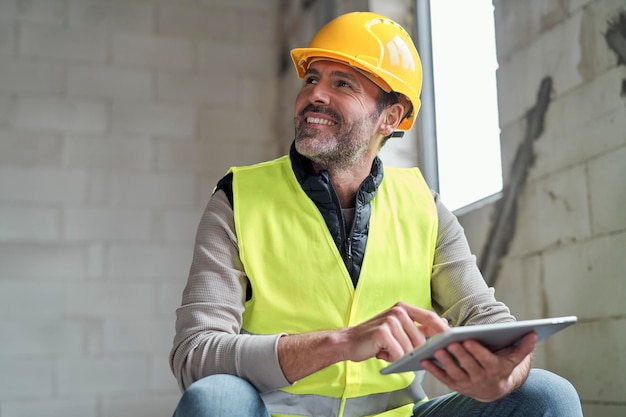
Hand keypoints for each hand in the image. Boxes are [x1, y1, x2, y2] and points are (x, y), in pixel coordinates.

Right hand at [341, 302, 448, 362]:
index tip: (452, 339)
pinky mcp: (383, 332)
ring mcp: (390, 320)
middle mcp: (398, 311)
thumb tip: (443, 325)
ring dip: (400, 356)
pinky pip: (399, 353)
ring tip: (386, 351)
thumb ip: (419, 327)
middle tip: (397, 352)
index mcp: (403, 308)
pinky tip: (381, 353)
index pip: (430, 317)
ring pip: (410, 348)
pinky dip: (392, 359)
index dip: (443, 330)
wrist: (349, 342)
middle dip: (413, 351)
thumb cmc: (375, 338)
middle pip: (421, 339)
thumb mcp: (399, 329)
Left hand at [421, 331, 535, 401]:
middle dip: (458, 353)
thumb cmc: (502, 366)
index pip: (485, 360)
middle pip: (468, 365)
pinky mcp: (455, 386)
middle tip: (449, 342)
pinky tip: (424, 359)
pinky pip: (443, 378)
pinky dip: (433, 370)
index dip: (476, 351)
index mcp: (494, 369)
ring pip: (454, 372)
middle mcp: (480, 378)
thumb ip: (523, 346)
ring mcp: (467, 383)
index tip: (468, 339)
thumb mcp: (513, 358)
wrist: (495, 389)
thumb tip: (533, 332)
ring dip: (445, 361)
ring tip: (437, 349)